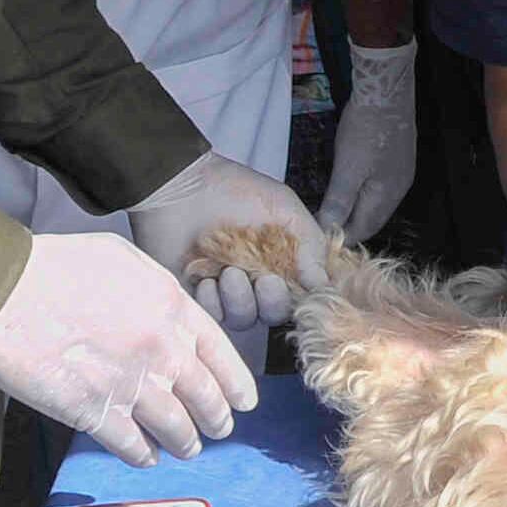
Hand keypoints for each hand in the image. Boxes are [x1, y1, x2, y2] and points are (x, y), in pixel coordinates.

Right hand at [0, 231, 259, 464]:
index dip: (236, 384)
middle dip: (217, 420)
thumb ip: (158, 291)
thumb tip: (171, 312)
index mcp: (173, 309)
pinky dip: (144, 456)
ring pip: (176, 429)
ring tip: (187, 449)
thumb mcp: (124, 259)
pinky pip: (132, 446)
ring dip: (186, 443)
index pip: (222, 356)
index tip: (243, 402)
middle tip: (219, 430)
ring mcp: (131, 385)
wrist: (7, 290)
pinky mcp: (95, 413)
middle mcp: (162, 350)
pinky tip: (146, 458)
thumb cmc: (58, 266)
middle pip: (206, 398)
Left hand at [125, 149, 329, 336]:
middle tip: (264, 280)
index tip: (303, 290)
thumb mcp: (285, 209)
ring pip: (245, 319)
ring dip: (240, 300)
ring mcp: (227, 289)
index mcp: (281, 261)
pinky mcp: (197, 295)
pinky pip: (213, 316)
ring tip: (228, 272)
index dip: (304, 299)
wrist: (182, 188)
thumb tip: (324, 285)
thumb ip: (310, 245)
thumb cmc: (234, 191)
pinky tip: (206, 278)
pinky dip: (213, 301)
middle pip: (275, 314)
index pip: (301, 294)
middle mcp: (256, 279)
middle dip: (273, 302)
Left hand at [314, 39, 420, 241]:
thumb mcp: (347, 169)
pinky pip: (380, 189)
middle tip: (323, 228)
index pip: (364, 230)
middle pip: (372, 219)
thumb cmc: (365, 130)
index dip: (342, 238)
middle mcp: (398, 189)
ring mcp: (400, 173)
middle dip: (350, 227)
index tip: (318, 240)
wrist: (385, 90)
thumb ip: (339, 202)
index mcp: (387, 196)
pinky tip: (351, 189)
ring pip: (376, 204)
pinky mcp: (397, 159)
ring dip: (356, 212)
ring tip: (333, 213)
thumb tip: (327, 229)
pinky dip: (363, 196)